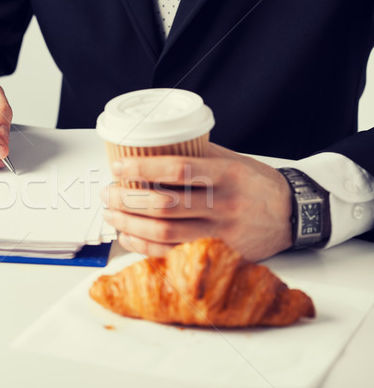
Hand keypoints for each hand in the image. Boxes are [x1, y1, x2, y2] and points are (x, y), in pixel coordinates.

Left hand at [102, 143, 292, 261]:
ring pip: (165, 233)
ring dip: (130, 224)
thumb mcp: (233, 160)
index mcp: (227, 175)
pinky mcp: (217, 254)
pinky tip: (128, 236)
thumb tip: (154, 148)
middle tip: (108, 193)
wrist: (292, 216)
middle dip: (128, 200)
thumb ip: (198, 155)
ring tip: (111, 214)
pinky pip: (173, 254)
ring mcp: (220, 233)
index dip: (143, 169)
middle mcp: (223, 205)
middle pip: (165, 205)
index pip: (178, 170)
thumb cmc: (257, 184)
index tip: (118, 167)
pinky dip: (144, 246)